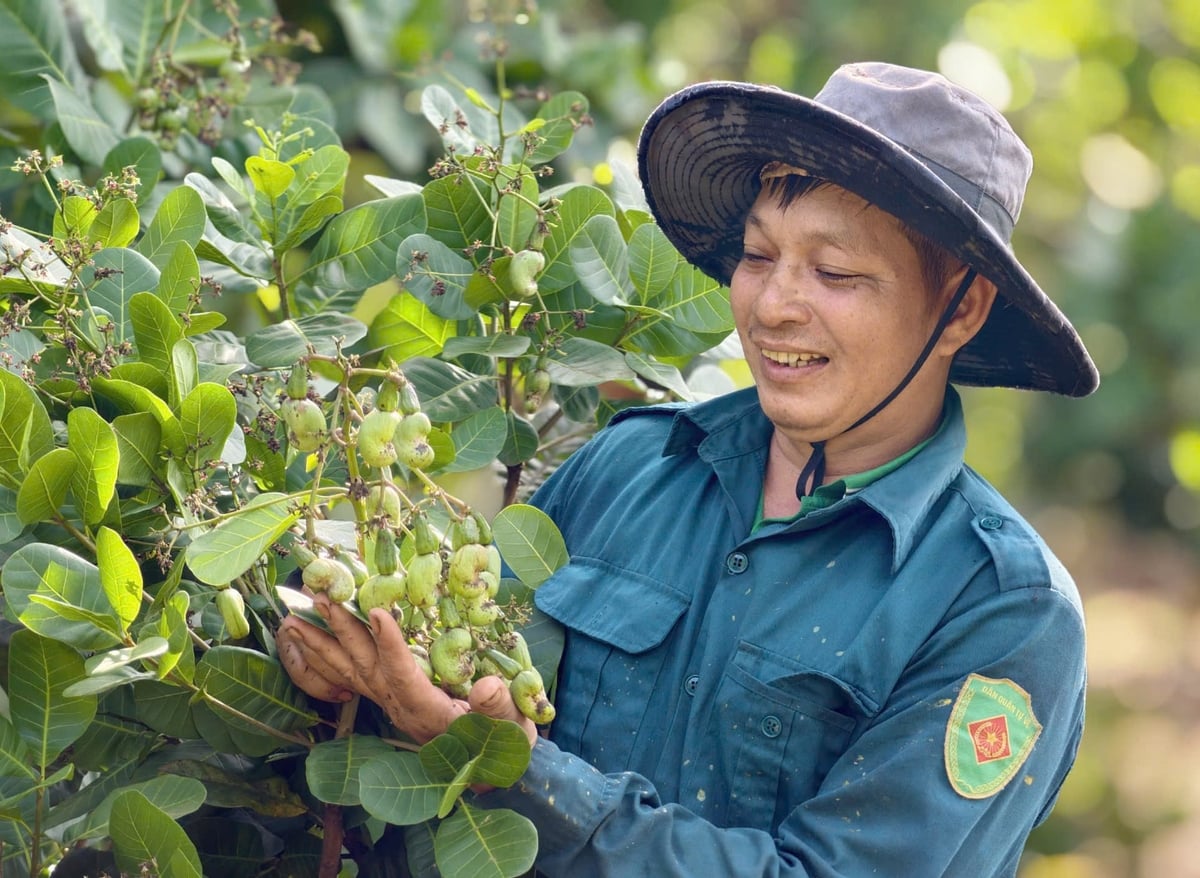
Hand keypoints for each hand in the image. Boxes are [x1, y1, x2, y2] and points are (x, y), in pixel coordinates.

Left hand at [278, 595, 534, 746]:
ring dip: (321, 645)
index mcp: (428, 712)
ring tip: (294, 619)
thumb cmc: (503, 741)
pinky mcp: (389, 699)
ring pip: (349, 673)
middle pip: (363, 668)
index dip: (388, 644)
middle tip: (319, 598)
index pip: (402, 676)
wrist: (488, 767)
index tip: (375, 611)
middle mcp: (400, 707)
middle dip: (340, 632)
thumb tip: (488, 687)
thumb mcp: (510, 726)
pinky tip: (307, 646)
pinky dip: (324, 662)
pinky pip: (349, 679)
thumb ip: (498, 707)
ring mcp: (390, 703)